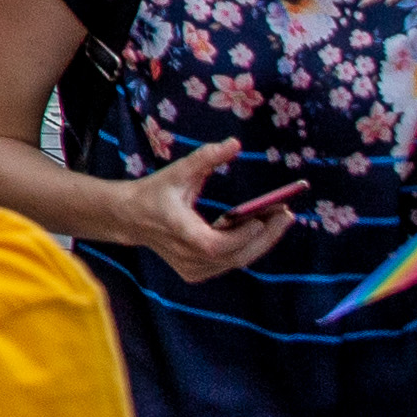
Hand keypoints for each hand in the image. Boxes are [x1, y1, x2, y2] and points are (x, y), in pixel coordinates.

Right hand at [114, 139, 294, 281]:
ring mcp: (192, 269)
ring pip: (237, 261)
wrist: (129, 218)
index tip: (262, 219)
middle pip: (236, 256)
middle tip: (286, 215)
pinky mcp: (196, 273)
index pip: (215, 246)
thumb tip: (235, 143)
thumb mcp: (177, 172)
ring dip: (260, 241)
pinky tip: (257, 229)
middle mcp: (187, 257)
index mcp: (180, 233)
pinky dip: (246, 247)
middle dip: (265, 237)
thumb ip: (206, 158)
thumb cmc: (155, 192)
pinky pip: (230, 263)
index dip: (241, 236)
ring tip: (277, 218)